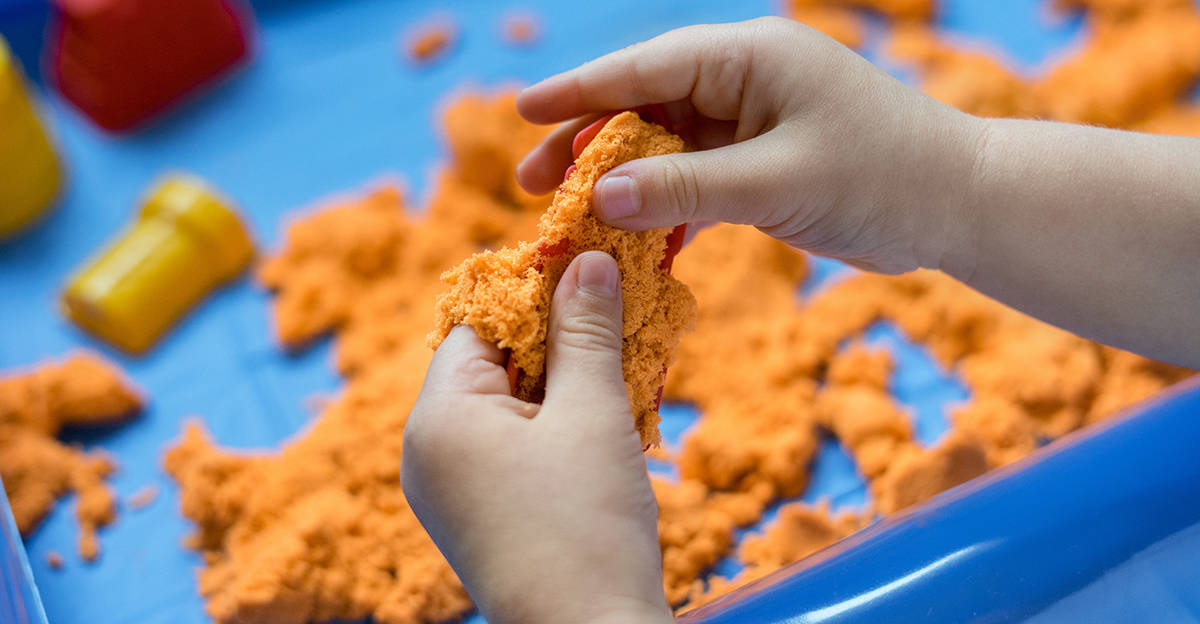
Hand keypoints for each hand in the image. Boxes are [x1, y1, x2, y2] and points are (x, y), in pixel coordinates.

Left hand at [403, 252, 674, 623]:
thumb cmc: (587, 525)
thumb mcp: (591, 412)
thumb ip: (586, 329)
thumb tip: (587, 259)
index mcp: (438, 419)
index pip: (477, 323)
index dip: (535, 293)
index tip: (589, 269)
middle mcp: (429, 451)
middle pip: (492, 363)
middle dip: (558, 340)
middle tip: (616, 319)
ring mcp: (449, 489)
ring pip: (509, 406)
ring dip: (565, 385)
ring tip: (622, 371)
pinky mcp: (478, 515)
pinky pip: (512, 447)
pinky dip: (557, 427)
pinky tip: (605, 424)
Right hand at [515, 17, 985, 274]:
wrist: (959, 207)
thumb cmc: (881, 178)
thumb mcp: (776, 182)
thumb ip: (687, 188)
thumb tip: (603, 195)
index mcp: (749, 58)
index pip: (646, 67)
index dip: (580, 92)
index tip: (523, 111)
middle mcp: (746, 82)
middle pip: (645, 107)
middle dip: (590, 146)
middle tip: (532, 185)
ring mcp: (754, 124)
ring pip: (666, 149)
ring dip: (624, 184)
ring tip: (570, 217)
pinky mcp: (764, 166)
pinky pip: (698, 183)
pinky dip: (669, 211)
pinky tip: (640, 245)